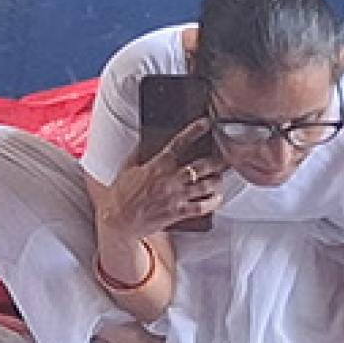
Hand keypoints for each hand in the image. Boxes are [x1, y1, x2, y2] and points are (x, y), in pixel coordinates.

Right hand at [103, 121, 223, 243]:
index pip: (179, 143)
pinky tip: (217, 198)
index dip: (194, 131)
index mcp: (157, 165)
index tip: (206, 123)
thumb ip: (138, 153)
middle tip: (225, 157)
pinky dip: (213, 202)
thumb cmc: (120, 195)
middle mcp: (169, 179)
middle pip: (201, 166)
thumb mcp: (127, 168)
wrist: (118, 220)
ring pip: (205, 185)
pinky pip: (202, 207)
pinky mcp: (177, 213)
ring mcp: (175, 197)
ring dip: (217, 180)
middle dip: (217, 161)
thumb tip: (144, 139)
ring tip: (221, 177)